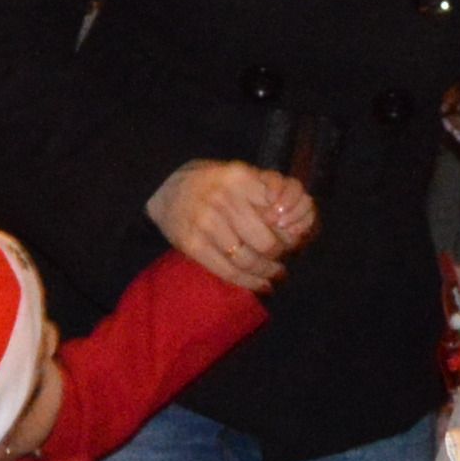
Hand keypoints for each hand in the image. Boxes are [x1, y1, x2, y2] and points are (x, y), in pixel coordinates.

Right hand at [150, 160, 316, 292]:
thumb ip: (267, 191)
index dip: (292, 232)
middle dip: (280, 256)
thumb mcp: (239, 175)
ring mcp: (206, 222)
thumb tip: (296, 224)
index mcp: (240, 178)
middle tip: (283, 260)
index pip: (279, 212)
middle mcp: (223, 198)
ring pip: (248, 260)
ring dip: (266, 273)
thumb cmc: (211, 183)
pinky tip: (260, 285)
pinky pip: (227, 271)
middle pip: (266, 242)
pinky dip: (248, 282)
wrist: (163, 188)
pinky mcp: (192, 243)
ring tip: (274, 275)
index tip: (296, 241)